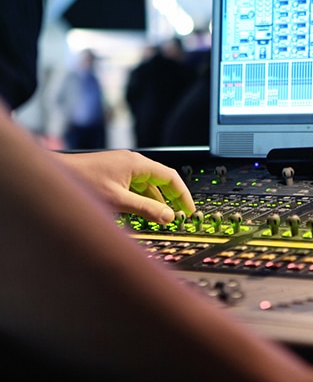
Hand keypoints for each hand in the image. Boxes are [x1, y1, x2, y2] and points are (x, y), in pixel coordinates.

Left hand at [53, 150, 195, 223]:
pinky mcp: (113, 174)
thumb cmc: (82, 182)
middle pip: (160, 181)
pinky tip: (138, 213)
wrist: (55, 176)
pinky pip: (134, 187)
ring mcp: (122, 167)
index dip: (183, 195)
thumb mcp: (119, 200)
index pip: (171, 177)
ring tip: (158, 219)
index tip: (188, 210)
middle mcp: (132, 162)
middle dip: (170, 199)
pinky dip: (140, 199)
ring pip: (146, 185)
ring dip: (154, 202)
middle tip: (177, 216)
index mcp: (138, 164)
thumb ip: (146, 209)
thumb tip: (168, 217)